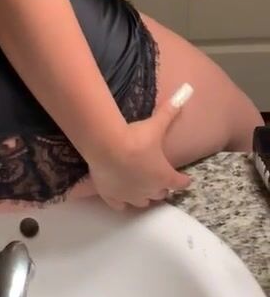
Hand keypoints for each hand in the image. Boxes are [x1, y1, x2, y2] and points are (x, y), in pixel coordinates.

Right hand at [86, 92, 192, 210]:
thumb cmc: (136, 139)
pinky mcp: (113, 197)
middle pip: (161, 194)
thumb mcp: (156, 124)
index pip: (180, 183)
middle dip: (162, 187)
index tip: (185, 179)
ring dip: (144, 196)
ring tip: (141, 189)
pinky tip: (121, 199)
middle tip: (159, 179)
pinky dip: (122, 202)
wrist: (108, 148)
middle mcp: (150, 190)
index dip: (183, 180)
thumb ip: (171, 110)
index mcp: (164, 175)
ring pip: (142, 202)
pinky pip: (120, 206)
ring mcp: (131, 196)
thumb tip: (188, 90)